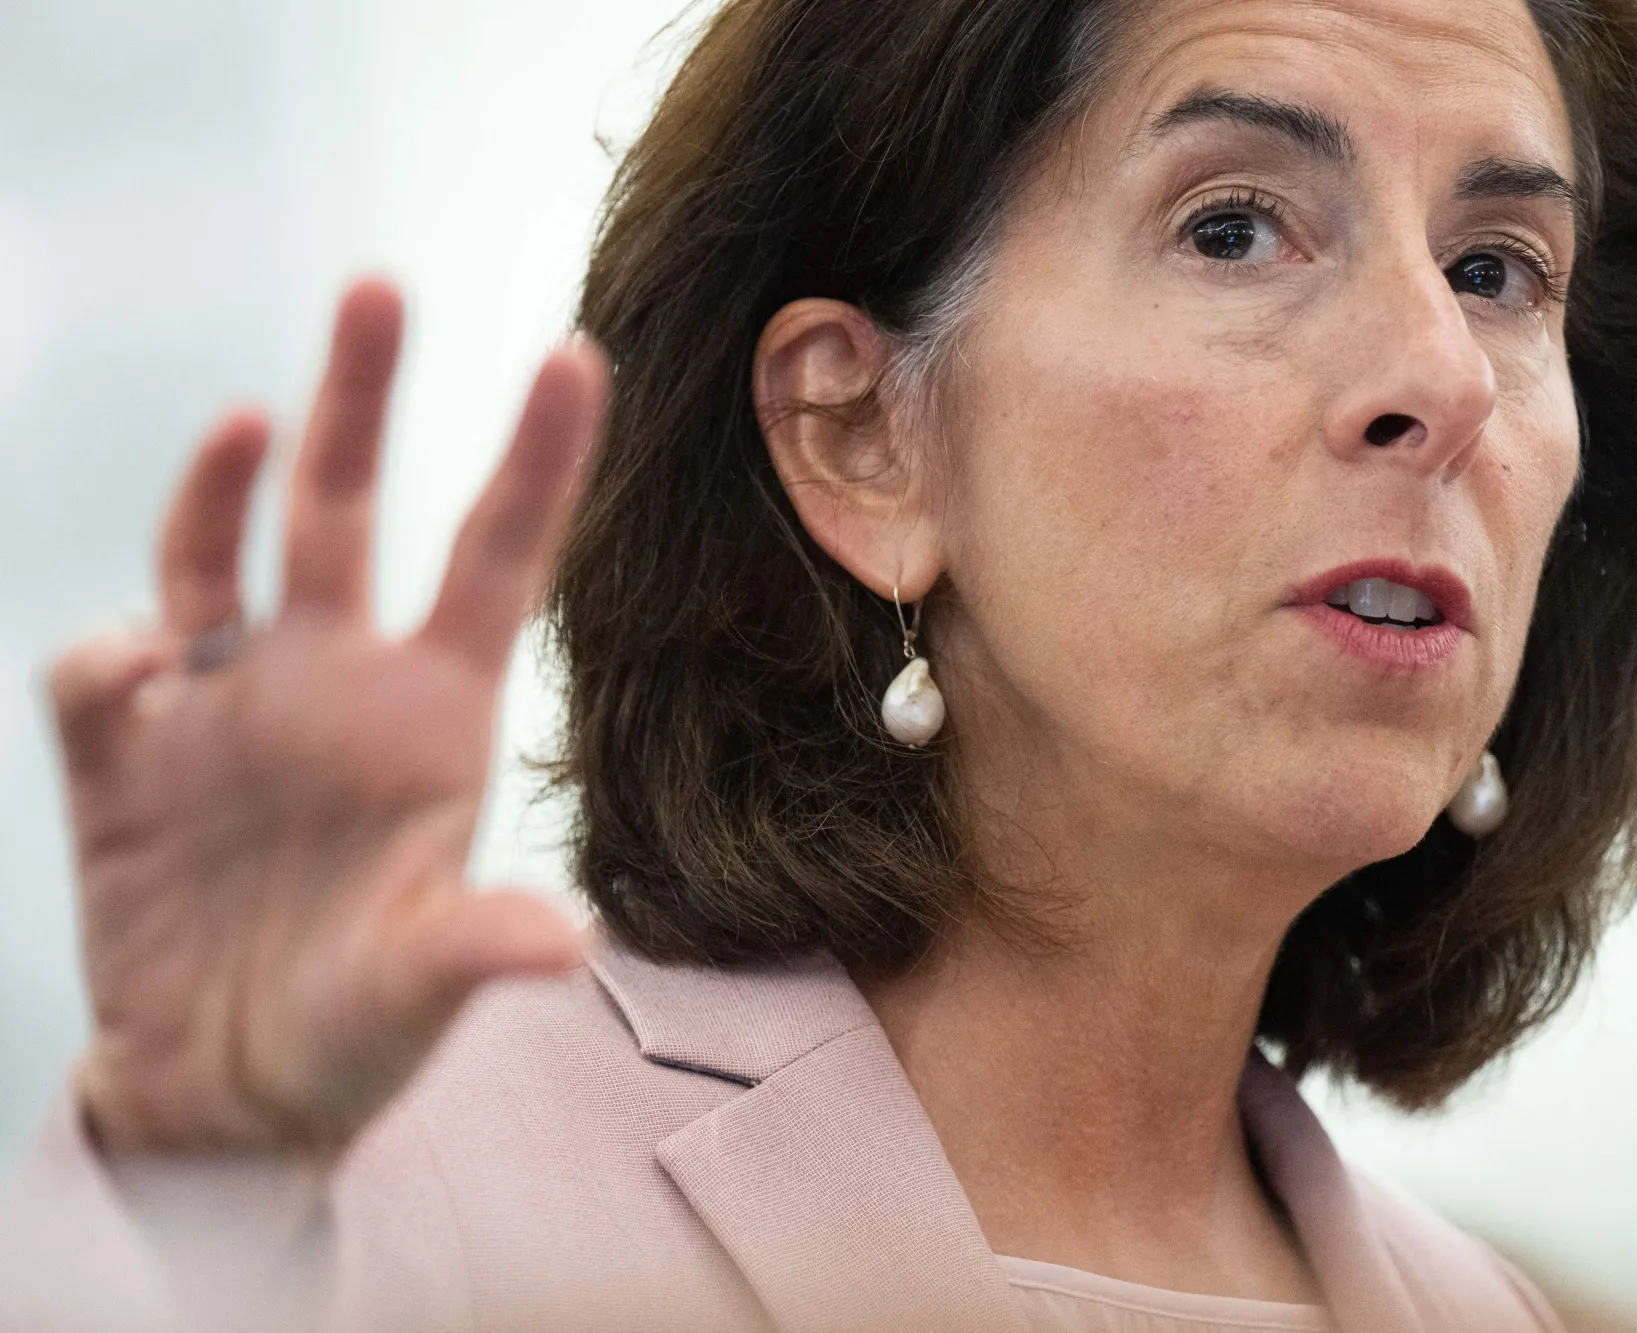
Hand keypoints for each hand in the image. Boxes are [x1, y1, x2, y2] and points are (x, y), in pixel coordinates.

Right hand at [52, 279, 607, 1156]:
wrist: (220, 1100)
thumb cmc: (352, 1040)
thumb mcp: (420, 999)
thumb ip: (474, 952)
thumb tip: (566, 948)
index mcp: (434, 719)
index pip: (495, 560)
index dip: (535, 459)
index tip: (575, 352)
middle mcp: (332, 687)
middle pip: (348, 511)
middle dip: (361, 400)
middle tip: (380, 287)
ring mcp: (224, 710)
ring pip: (215, 551)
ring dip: (220, 478)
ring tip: (246, 420)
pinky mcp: (123, 758)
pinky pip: (101, 674)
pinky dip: (106, 657)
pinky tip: (129, 676)